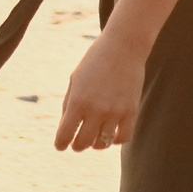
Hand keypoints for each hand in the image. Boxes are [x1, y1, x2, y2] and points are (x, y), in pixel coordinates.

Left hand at [55, 30, 145, 151]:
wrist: (124, 46)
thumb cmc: (95, 61)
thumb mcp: (75, 80)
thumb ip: (69, 105)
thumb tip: (67, 130)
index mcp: (77, 101)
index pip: (65, 135)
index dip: (60, 144)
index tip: (61, 145)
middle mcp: (95, 110)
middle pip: (83, 144)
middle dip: (77, 146)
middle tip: (77, 143)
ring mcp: (115, 112)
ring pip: (103, 144)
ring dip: (96, 144)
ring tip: (94, 139)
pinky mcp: (131, 111)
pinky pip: (123, 138)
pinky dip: (115, 140)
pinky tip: (111, 133)